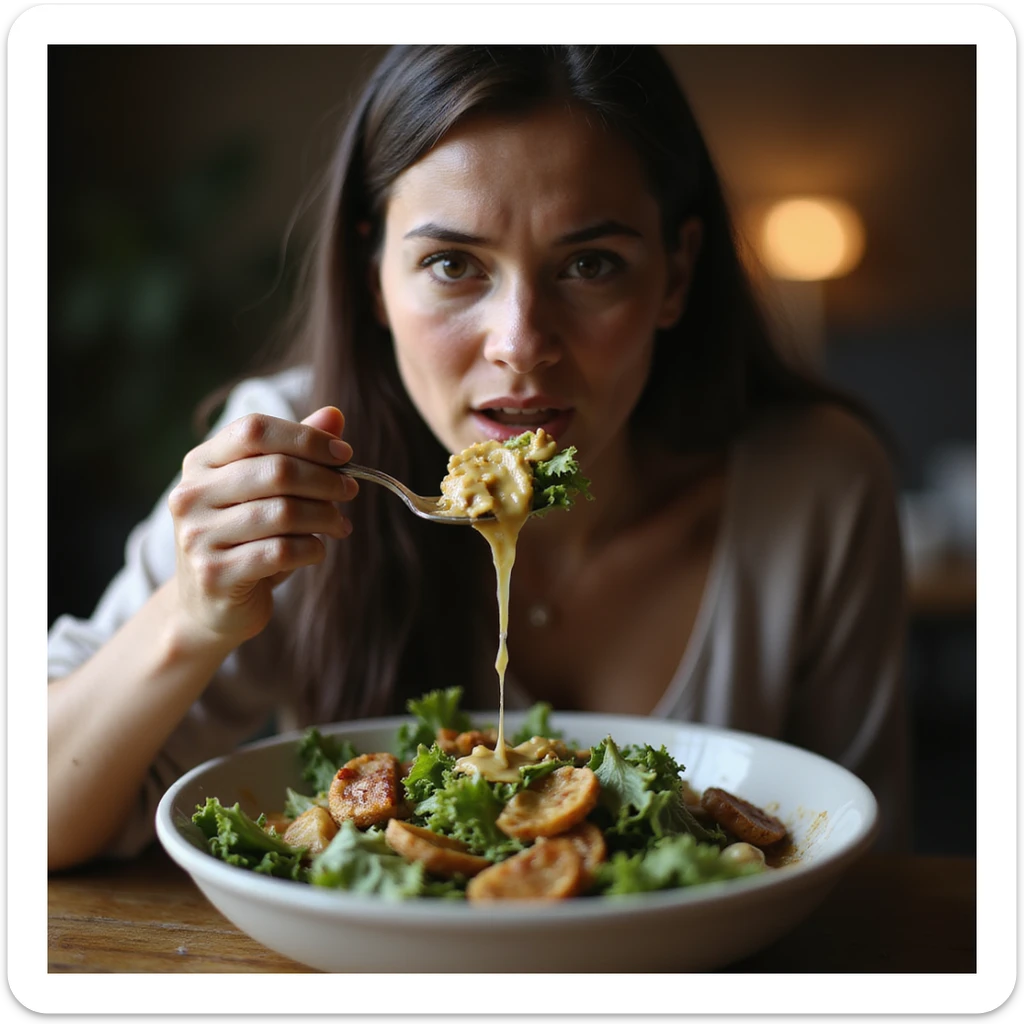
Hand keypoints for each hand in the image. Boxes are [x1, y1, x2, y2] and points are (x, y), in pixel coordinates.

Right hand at [167, 405, 357, 646]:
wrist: (208, 605)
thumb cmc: (244, 538)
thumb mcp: (266, 491)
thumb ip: (295, 450)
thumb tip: (334, 415)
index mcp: (200, 463)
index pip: (255, 430)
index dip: (306, 437)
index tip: (344, 453)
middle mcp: (190, 495)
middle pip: (277, 470)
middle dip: (326, 479)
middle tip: (350, 490)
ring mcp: (197, 536)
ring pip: (284, 512)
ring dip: (326, 516)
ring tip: (341, 524)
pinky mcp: (215, 574)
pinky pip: (282, 551)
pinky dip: (312, 548)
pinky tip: (318, 549)